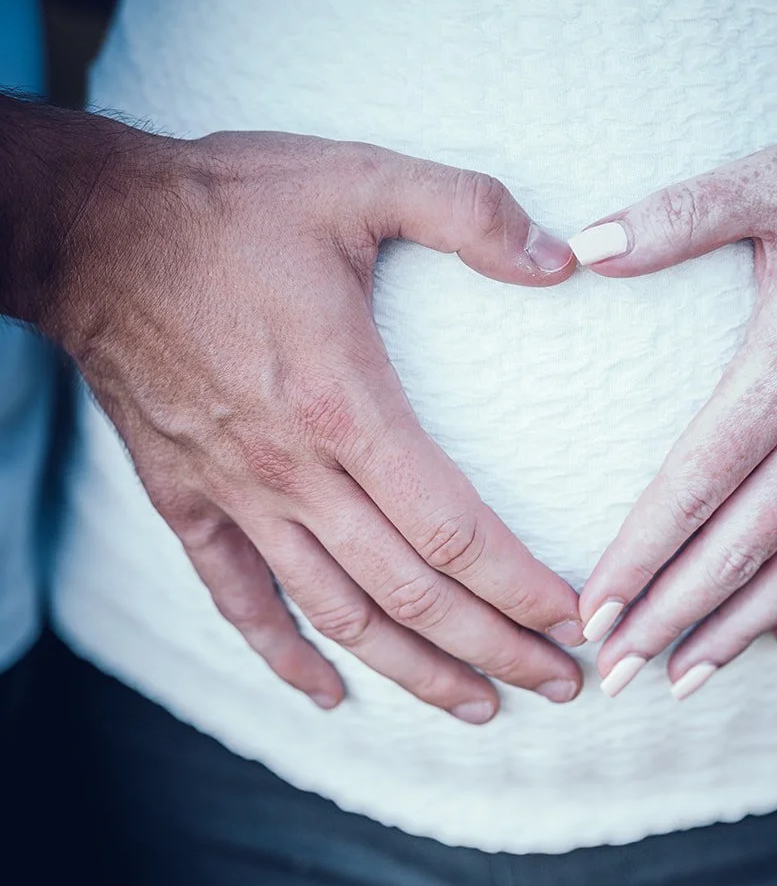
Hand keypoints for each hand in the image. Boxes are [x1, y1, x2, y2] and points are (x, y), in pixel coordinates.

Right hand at [31, 118, 585, 718]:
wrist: (92, 230)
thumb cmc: (229, 204)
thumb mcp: (358, 178)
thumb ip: (468, 210)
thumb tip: (565, 259)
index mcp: (344, 402)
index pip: (452, 528)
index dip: (519, 586)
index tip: (575, 620)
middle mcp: (294, 470)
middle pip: (412, 593)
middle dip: (496, 649)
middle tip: (562, 687)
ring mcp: (237, 496)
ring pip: (339, 614)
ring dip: (414, 672)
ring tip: (479, 707)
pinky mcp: (189, 501)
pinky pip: (238, 601)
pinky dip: (285, 655)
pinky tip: (326, 694)